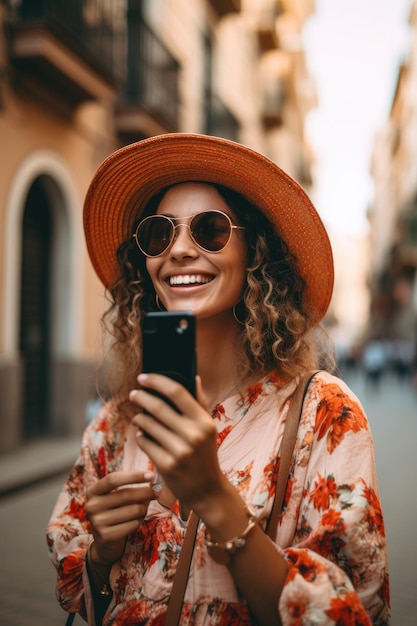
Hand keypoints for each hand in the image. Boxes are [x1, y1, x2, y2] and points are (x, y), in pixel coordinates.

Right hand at [86, 470, 153, 565]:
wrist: (105, 541)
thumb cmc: (114, 511)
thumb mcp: (115, 496)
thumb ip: (128, 485)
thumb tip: (151, 478)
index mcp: (93, 491)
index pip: (113, 479)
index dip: (133, 476)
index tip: (151, 475)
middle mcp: (92, 505)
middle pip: (126, 494)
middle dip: (146, 492)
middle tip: (156, 493)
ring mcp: (97, 522)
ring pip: (133, 510)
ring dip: (144, 508)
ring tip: (143, 509)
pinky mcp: (106, 536)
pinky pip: (133, 524)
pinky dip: (140, 521)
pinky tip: (137, 520)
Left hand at [129, 374, 228, 515]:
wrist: (207, 490)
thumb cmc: (205, 454)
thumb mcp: (208, 428)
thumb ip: (200, 402)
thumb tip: (194, 377)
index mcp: (204, 421)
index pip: (177, 392)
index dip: (157, 381)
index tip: (143, 377)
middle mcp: (193, 434)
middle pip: (157, 406)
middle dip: (141, 397)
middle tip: (133, 394)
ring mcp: (180, 450)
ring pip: (147, 424)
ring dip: (138, 418)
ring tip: (138, 417)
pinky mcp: (166, 465)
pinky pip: (144, 442)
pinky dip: (141, 437)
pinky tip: (143, 436)